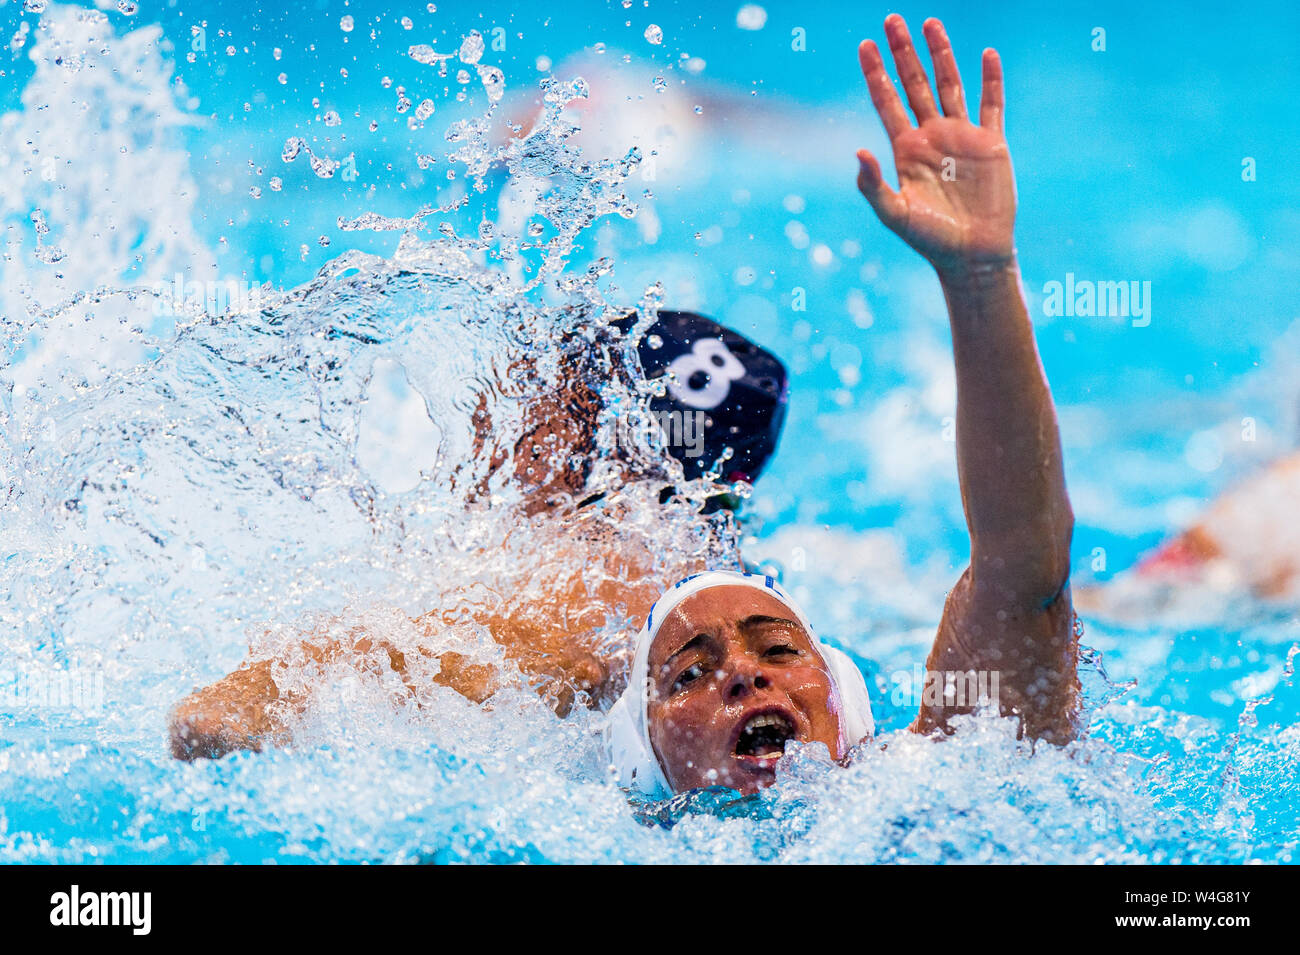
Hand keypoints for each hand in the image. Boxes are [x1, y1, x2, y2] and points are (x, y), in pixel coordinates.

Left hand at [856, 15, 1014, 273]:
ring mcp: (961, 137)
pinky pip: (991, 105)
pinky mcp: (991, 144)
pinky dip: (991, 80)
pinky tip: (987, 55)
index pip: (886, 102)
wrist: (972, 255)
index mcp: (906, 150)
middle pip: (914, 84)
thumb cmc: (931, 241)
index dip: (876, 74)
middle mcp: (932, 137)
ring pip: (949, 85)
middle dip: (903, 53)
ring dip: (940, 54)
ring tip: (929, 23)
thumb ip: (873, 186)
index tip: (864, 45)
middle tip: (891, 20)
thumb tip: (858, 153)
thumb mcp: (895, 215)